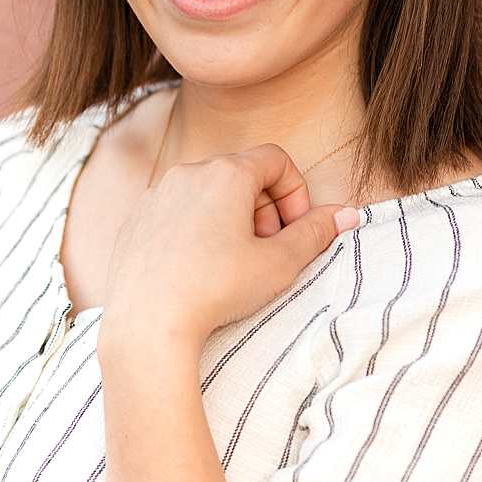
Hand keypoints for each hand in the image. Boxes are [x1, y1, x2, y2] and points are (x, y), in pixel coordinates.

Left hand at [100, 144, 361, 359]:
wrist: (146, 321)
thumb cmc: (216, 289)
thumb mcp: (278, 263)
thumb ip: (315, 233)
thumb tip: (346, 214)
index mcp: (226, 173)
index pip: (275, 159)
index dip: (295, 193)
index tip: (294, 231)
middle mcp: (187, 172)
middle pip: (241, 175)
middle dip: (264, 209)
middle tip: (266, 252)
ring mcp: (156, 194)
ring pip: (207, 193)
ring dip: (230, 220)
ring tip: (232, 264)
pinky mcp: (135, 219)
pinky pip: (176, 212)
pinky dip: (196, 230)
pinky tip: (197, 270)